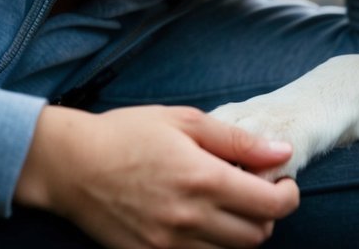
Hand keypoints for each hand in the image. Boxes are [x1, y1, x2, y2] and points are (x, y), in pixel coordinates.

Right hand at [14, 104, 299, 247]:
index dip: (289, 195)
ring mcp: (166, 244)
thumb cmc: (128, 134)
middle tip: (256, 194)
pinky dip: (208, 247)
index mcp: (204, 180)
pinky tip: (201, 223)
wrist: (69, 165)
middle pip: (256, 236)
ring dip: (239, 234)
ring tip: (227, 207)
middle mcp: (189, 218)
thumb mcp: (187, 122)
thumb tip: (282, 152)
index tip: (282, 182)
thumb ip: (239, 140)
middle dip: (267, 216)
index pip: (272, 206)